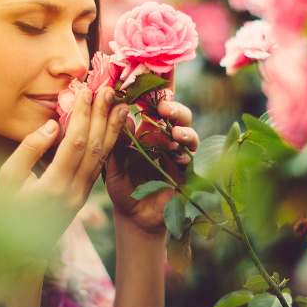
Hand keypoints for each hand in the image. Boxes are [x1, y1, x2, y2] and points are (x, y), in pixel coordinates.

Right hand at [0, 87, 129, 257]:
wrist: (21, 251)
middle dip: (102, 116)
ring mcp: (83, 195)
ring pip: (103, 157)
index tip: (86, 91)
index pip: (74, 143)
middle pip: (94, 147)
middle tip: (109, 90)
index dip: (82, 116)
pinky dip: (109, 144)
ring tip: (120, 105)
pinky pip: (100, 166)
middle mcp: (74, 191)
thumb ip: (28, 150)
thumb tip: (52, 125)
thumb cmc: (6, 210)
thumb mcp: (6, 180)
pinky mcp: (85, 196)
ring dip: (112, 129)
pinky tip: (114, 128)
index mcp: (53, 186)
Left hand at [105, 99, 199, 233]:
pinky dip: (187, 156)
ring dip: (184, 131)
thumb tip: (122, 114)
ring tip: (175, 133)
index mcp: (148, 132)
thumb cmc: (123, 187)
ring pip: (189, 134)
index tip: (152, 90)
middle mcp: (167, 139)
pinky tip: (179, 157)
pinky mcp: (187, 173)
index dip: (158, 95)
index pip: (156, 108)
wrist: (135, 216)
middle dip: (175, 109)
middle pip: (178, 116)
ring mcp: (179, 155)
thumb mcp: (113, 164)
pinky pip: (192, 160)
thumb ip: (116, 142)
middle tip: (164, 108)